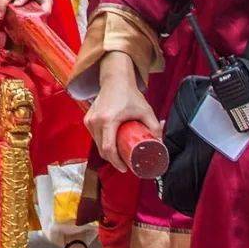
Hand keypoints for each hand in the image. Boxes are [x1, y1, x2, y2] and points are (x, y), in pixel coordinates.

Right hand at [84, 51, 160, 172]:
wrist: (115, 79)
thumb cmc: (128, 93)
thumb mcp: (145, 110)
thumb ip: (155, 127)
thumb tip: (160, 144)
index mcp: (107, 120)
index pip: (108, 149)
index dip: (116, 162)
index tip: (125, 168)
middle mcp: (95, 121)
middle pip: (102, 149)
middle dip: (113, 160)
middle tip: (126, 163)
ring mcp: (89, 120)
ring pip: (97, 144)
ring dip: (108, 152)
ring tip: (120, 155)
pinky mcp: (88, 119)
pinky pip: (94, 137)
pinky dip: (102, 143)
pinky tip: (111, 145)